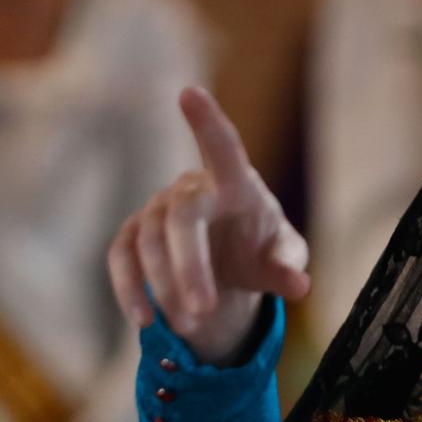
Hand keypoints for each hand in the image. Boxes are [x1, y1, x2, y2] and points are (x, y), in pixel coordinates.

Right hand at [108, 87, 310, 362]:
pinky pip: (121, 256)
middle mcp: (192, 188)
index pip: (222, 148)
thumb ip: (288, 268)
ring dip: (166, 288)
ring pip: (150, 243)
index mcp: (236, 184)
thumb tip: (299, 287)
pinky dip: (129, 289)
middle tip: (203, 312)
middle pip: (182, 218)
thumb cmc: (262, 249)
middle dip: (190, 267)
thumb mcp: (284, 259)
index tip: (189, 93)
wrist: (230, 262)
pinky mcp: (134, 233)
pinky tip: (144, 322)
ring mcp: (158, 208)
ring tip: (191, 328)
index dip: (207, 122)